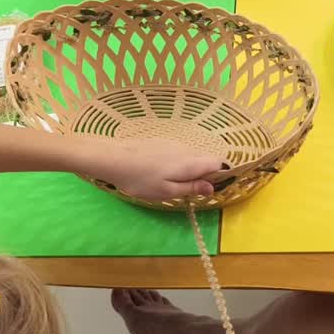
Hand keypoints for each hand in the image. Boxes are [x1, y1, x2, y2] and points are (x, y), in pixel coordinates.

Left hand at [86, 138, 223, 200]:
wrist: (114, 158)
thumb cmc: (141, 179)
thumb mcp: (167, 192)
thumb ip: (191, 188)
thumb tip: (212, 188)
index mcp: (191, 163)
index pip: (218, 162)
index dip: (219, 175)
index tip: (208, 188)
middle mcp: (187, 149)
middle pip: (206, 159)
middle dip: (203, 174)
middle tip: (186, 190)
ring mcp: (174, 143)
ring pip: (191, 156)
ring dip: (189, 169)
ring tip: (169, 183)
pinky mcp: (162, 141)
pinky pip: (179, 153)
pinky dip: (177, 163)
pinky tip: (159, 172)